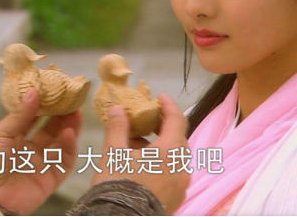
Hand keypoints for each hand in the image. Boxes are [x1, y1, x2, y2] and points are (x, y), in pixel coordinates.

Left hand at [0, 89, 81, 214]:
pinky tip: (69, 132)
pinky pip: (64, 162)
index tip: (53, 92)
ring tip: (76, 111)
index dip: (44, 106)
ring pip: (60, 144)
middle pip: (50, 130)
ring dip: (69, 127)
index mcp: (13, 140)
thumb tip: (33, 92)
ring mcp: (40, 165)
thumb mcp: (0, 134)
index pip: (33, 120)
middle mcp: (28, 152)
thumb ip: (19, 115)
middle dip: (60, 115)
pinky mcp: (50, 179)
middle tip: (70, 99)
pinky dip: (69, 147)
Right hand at [92, 94, 190, 214]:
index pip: (177, 120)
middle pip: (178, 139)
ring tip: (136, 148)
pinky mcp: (177, 199)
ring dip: (160, 148)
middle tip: (145, 123)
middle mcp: (182, 167)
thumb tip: (118, 108)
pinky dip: (162, 165)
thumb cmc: (118, 183)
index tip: (159, 97)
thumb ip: (118, 127)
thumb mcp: (114, 152)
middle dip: (161, 128)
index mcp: (171, 151)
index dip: (168, 106)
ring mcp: (181, 185)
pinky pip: (173, 174)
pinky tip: (142, 168)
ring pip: (175, 158)